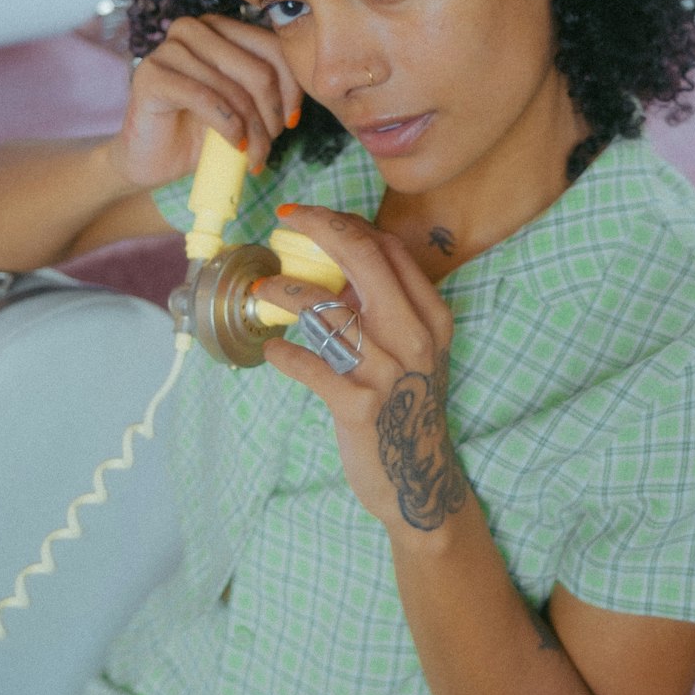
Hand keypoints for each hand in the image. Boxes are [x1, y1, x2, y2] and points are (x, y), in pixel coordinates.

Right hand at [105, 14, 301, 189]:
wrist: (152, 160)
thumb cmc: (201, 132)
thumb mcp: (244, 106)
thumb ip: (268, 86)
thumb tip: (306, 88)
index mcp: (219, 27)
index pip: (274, 47)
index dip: (291, 88)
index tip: (292, 121)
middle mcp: (193, 29)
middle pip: (258, 69)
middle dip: (272, 114)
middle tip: (269, 145)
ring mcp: (168, 49)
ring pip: (234, 88)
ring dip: (252, 129)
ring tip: (253, 155)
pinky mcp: (150, 75)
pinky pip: (206, 98)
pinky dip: (228, 126)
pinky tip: (234, 144)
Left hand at [256, 205, 465, 535]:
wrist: (418, 480)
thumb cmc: (405, 403)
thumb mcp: (410, 349)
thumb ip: (383, 305)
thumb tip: (338, 256)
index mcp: (431, 317)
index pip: (389, 249)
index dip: (345, 223)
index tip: (310, 215)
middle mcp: (414, 337)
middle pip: (365, 259)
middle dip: (320, 229)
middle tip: (285, 218)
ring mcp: (388, 371)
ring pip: (328, 309)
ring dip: (286, 291)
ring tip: (263, 290)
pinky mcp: (358, 405)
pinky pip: (309, 364)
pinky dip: (284, 354)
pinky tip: (273, 351)